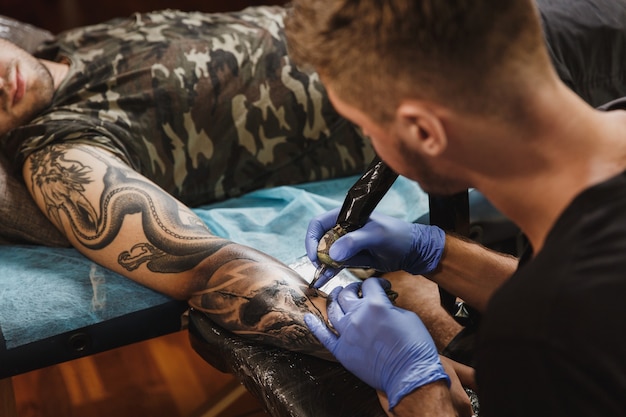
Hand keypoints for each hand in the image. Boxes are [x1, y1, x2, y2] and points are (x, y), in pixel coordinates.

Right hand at [305, 208, 445, 287]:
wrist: (415, 251)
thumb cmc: (399, 236)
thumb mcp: (377, 236)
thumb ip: (354, 242)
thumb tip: (332, 254)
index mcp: (347, 216)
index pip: (319, 223)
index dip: (312, 238)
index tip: (315, 255)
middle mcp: (343, 228)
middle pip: (320, 240)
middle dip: (316, 255)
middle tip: (319, 268)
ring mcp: (347, 244)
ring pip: (326, 255)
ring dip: (321, 267)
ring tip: (317, 280)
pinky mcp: (352, 257)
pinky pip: (335, 264)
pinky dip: (329, 272)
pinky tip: (322, 281)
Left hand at [305, 278, 449, 409]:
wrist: (409, 375)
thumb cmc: (414, 346)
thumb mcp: (408, 317)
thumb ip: (390, 307)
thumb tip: (383, 305)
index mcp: (375, 305)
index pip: (370, 285)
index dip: (377, 282)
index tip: (381, 286)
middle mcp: (357, 316)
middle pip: (347, 294)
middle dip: (352, 287)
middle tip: (356, 289)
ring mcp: (347, 334)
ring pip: (333, 310)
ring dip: (333, 299)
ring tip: (335, 294)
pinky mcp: (341, 351)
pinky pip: (323, 336)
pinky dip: (314, 326)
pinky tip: (308, 317)